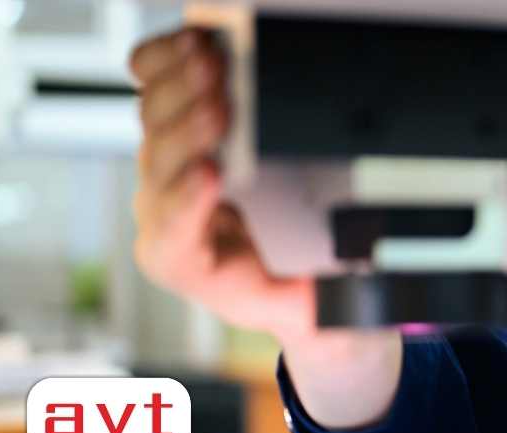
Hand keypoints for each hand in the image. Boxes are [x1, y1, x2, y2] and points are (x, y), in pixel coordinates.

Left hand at [129, 28, 313, 341]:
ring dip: (180, 91)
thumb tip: (352, 290)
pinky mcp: (176, 131)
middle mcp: (167, 213)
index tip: (213, 177)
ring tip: (213, 65)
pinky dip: (168, 66)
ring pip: (156, 126)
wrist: (287, 271)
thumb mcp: (318, 311)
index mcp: (189, 264)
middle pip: (159, 168)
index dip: (186, 205)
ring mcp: (166, 169)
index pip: (172, 236)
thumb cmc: (298, 288)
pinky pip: (154, 93)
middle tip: (221, 106)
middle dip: (187, 132)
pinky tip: (192, 46)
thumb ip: (327, 308)